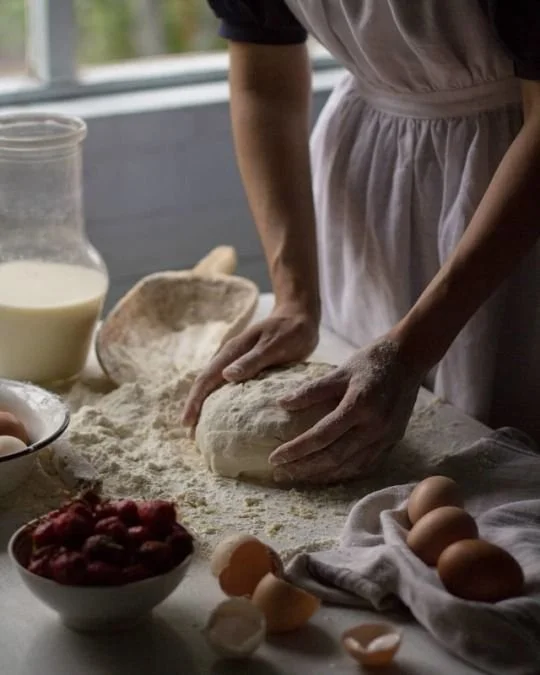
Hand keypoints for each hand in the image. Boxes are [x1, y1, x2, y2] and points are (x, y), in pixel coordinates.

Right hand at [181, 304, 318, 426]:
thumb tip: (225, 375)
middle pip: (205, 384)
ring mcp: (236, 362)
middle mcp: (229, 357)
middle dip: (195, 407)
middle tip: (190, 435)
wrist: (299, 317)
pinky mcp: (246, 368)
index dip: (195, 401)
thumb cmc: (290, 331)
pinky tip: (225, 416)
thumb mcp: (274, 345)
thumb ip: (252, 360)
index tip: (188, 423)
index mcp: (232, 351)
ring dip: (205, 405)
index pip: (206, 378)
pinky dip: (221, 401)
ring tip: (202, 430)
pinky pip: (228, 387)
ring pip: (214, 385)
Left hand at [269, 337, 424, 483]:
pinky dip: (345, 472)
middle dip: (304, 468)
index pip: (321, 436)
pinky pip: (366, 464)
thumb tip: (282, 403)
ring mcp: (386, 436)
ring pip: (350, 466)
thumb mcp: (340, 371)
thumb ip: (311, 390)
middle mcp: (374, 426)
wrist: (409, 358)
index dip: (296, 449)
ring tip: (298, 476)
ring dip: (322, 475)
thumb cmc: (371, 360)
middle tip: (281, 472)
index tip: (274, 458)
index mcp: (359, 405)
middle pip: (334, 457)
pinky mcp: (393, 441)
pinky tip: (328, 474)